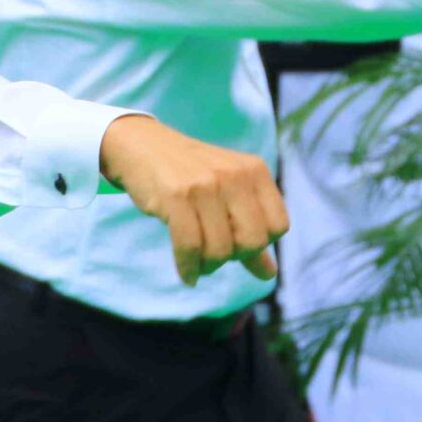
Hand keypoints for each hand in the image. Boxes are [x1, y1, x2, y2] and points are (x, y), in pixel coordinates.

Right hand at [98, 115, 287, 285]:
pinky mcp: (176, 195)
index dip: (259, 242)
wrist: (143, 146)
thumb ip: (250, 232)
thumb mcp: (227, 195)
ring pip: (220, 249)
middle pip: (253, 241)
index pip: (278, 226)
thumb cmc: (190, 175)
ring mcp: (205, 184)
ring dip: (207, 266)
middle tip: (215, 252)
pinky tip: (187, 274)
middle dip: (234, 256)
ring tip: (198, 262)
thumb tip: (270, 275)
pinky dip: (188, 268)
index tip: (235, 240)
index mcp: (254, 171)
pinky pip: (189, 246)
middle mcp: (234, 174)